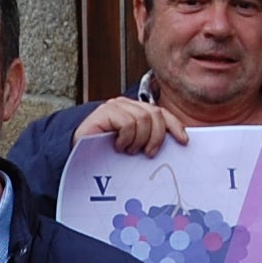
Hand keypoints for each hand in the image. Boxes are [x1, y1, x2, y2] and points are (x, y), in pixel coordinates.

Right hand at [70, 97, 186, 156]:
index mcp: (136, 113)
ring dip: (138, 140)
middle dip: (156, 137)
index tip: (183, 142)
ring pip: (143, 119)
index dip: (175, 126)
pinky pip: (128, 122)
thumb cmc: (105, 154)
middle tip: (148, 153)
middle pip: (156, 115)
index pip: (162, 114)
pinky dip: (126, 137)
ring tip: (128, 150)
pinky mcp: (105, 111)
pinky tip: (117, 145)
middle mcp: (127, 106)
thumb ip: (147, 142)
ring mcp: (116, 106)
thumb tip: (173, 148)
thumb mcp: (132, 148)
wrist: (77, 156)